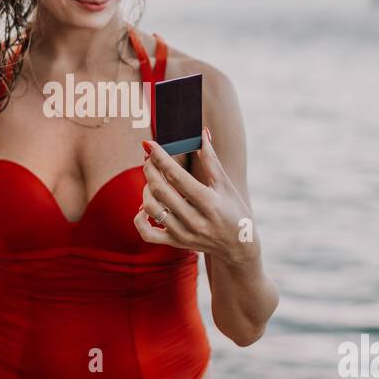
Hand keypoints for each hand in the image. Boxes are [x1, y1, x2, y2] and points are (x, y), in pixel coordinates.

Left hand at [134, 127, 253, 262]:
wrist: (238, 246)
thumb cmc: (234, 210)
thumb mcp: (225, 184)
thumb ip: (211, 159)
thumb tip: (202, 133)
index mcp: (209, 202)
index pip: (176, 176)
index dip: (160, 157)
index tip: (149, 144)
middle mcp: (195, 220)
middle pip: (160, 190)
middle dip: (150, 169)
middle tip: (148, 158)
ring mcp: (183, 234)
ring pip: (152, 208)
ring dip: (146, 189)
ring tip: (152, 180)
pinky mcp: (175, 243)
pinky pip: (147, 233)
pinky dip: (139, 218)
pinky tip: (145, 206)